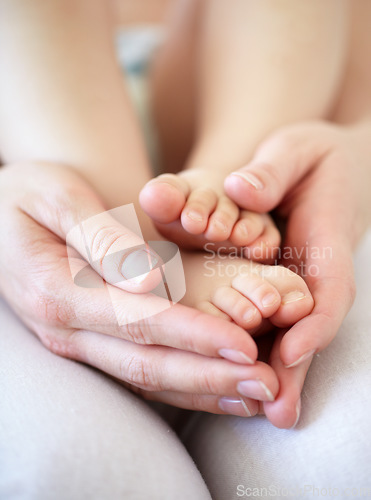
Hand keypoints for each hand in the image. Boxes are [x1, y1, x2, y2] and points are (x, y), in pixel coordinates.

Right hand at [0, 162, 280, 415]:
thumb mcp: (58, 199)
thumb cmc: (29, 196)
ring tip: (257, 395)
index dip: (193, 335)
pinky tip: (221, 389)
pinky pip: (139, 371)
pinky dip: (183, 383)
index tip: (244, 346)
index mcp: (59, 293)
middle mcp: (68, 330)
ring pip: (146, 378)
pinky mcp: (91, 343)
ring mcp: (78, 343)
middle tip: (267, 385)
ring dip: (204, 389)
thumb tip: (150, 278)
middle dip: (209, 376)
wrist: (1, 216)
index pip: (137, 321)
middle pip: (147, 364)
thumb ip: (102, 239)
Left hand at [224, 120, 370, 426]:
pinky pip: (274, 321)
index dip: (314, 322)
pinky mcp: (281, 286)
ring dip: (280, 372)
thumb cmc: (311, 157)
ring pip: (292, 332)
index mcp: (325, 241)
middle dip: (296, 367)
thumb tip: (241, 189)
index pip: (328, 288)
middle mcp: (316, 272)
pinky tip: (241, 376)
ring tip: (266, 412)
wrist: (319, 165)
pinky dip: (264, 349)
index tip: (291, 350)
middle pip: (310, 326)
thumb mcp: (295, 148)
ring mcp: (299, 284)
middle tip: (280, 412)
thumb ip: (273, 170)